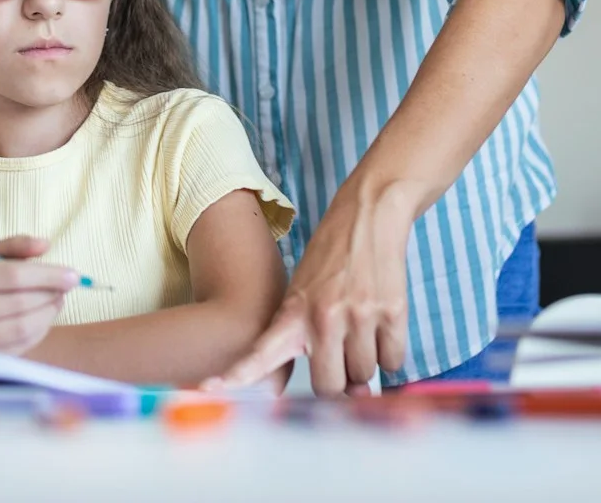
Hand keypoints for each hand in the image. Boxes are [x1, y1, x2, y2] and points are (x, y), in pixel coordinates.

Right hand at [0, 237, 79, 358]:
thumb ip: (14, 246)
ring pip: (22, 329)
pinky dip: (38, 332)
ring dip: (48, 315)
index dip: (48, 276)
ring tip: (56, 302)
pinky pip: (18, 348)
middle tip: (66, 288)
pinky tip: (42, 319)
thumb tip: (46, 244)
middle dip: (51, 295)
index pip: (12, 276)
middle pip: (20, 304)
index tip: (73, 275)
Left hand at [208, 187, 412, 395]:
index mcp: (293, 312)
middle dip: (339, 383)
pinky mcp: (391, 312)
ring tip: (361, 330)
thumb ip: (308, 335)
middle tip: (342, 360)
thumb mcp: (302, 288)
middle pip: (330, 386)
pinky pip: (393, 360)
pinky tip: (380, 326)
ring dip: (366, 364)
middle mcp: (323, 317)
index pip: (260, 352)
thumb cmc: (332, 256)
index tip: (206, 388)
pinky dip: (389, 352)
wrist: (368, 213)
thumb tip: (345, 387)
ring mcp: (358, 315)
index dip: (236, 375)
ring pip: (364, 375)